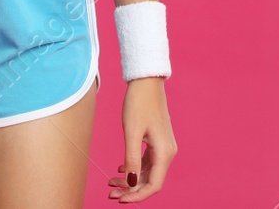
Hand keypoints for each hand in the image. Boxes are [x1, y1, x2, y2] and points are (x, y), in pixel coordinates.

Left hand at [107, 76, 176, 200]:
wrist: (146, 82)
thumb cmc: (139, 103)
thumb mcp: (131, 132)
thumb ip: (132, 159)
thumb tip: (132, 182)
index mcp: (164, 153)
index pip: (153, 185)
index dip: (136, 196)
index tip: (119, 199)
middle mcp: (167, 152)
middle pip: (150, 180)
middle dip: (130, 189)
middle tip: (110, 192)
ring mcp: (163, 147)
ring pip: (147, 172)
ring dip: (130, 179)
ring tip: (111, 181)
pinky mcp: (157, 141)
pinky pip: (147, 161)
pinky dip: (134, 167)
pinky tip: (120, 168)